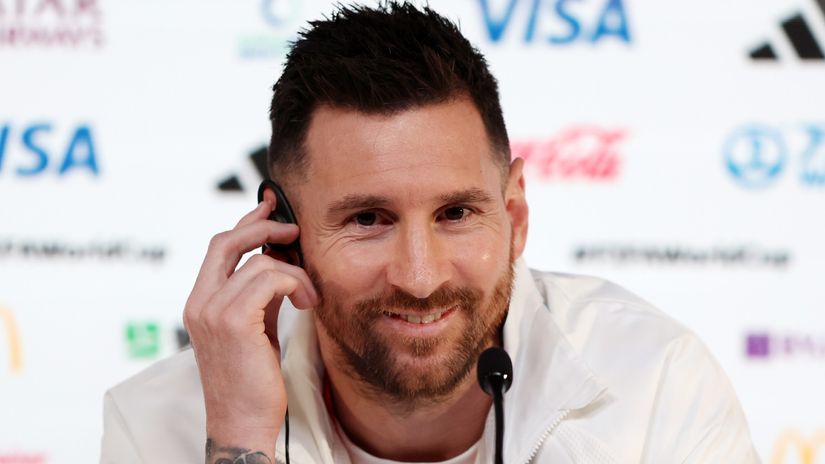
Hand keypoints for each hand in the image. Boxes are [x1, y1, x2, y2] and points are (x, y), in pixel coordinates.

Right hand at [183, 190, 318, 459]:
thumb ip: (260, 294)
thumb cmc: (252, 380)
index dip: (246, 221)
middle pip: (227, 240)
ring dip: (295, 272)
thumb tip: (280, 260)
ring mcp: (212, 310)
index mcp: (200, 302)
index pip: (218, 246)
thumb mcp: (255, 327)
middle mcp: (199, 302)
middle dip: (265, 225)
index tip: (270, 207)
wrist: (242, 422)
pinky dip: (296, 283)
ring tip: (309, 297)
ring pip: (259, 261)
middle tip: (295, 230)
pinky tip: (306, 304)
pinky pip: (271, 278)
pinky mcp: (233, 320)